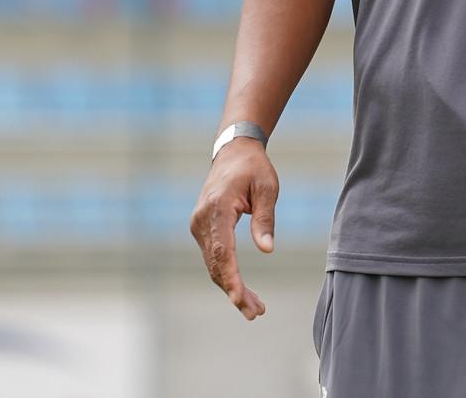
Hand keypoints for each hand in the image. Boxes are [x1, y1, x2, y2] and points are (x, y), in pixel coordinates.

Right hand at [189, 138, 279, 318]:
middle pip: (216, 264)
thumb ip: (265, 219)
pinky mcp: (201, 228)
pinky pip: (212, 257)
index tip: (239, 299)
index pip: (222, 250)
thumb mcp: (267, 188)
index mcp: (218, 208)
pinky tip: (241, 289)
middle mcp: (202, 219)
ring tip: (255, 308)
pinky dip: (225, 274)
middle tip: (256, 312)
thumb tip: (267, 250)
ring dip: (230, 286)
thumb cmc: (254, 168)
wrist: (234, 152)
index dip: (231, 277)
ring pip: (213, 264)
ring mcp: (198, 225)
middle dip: (234, 291)